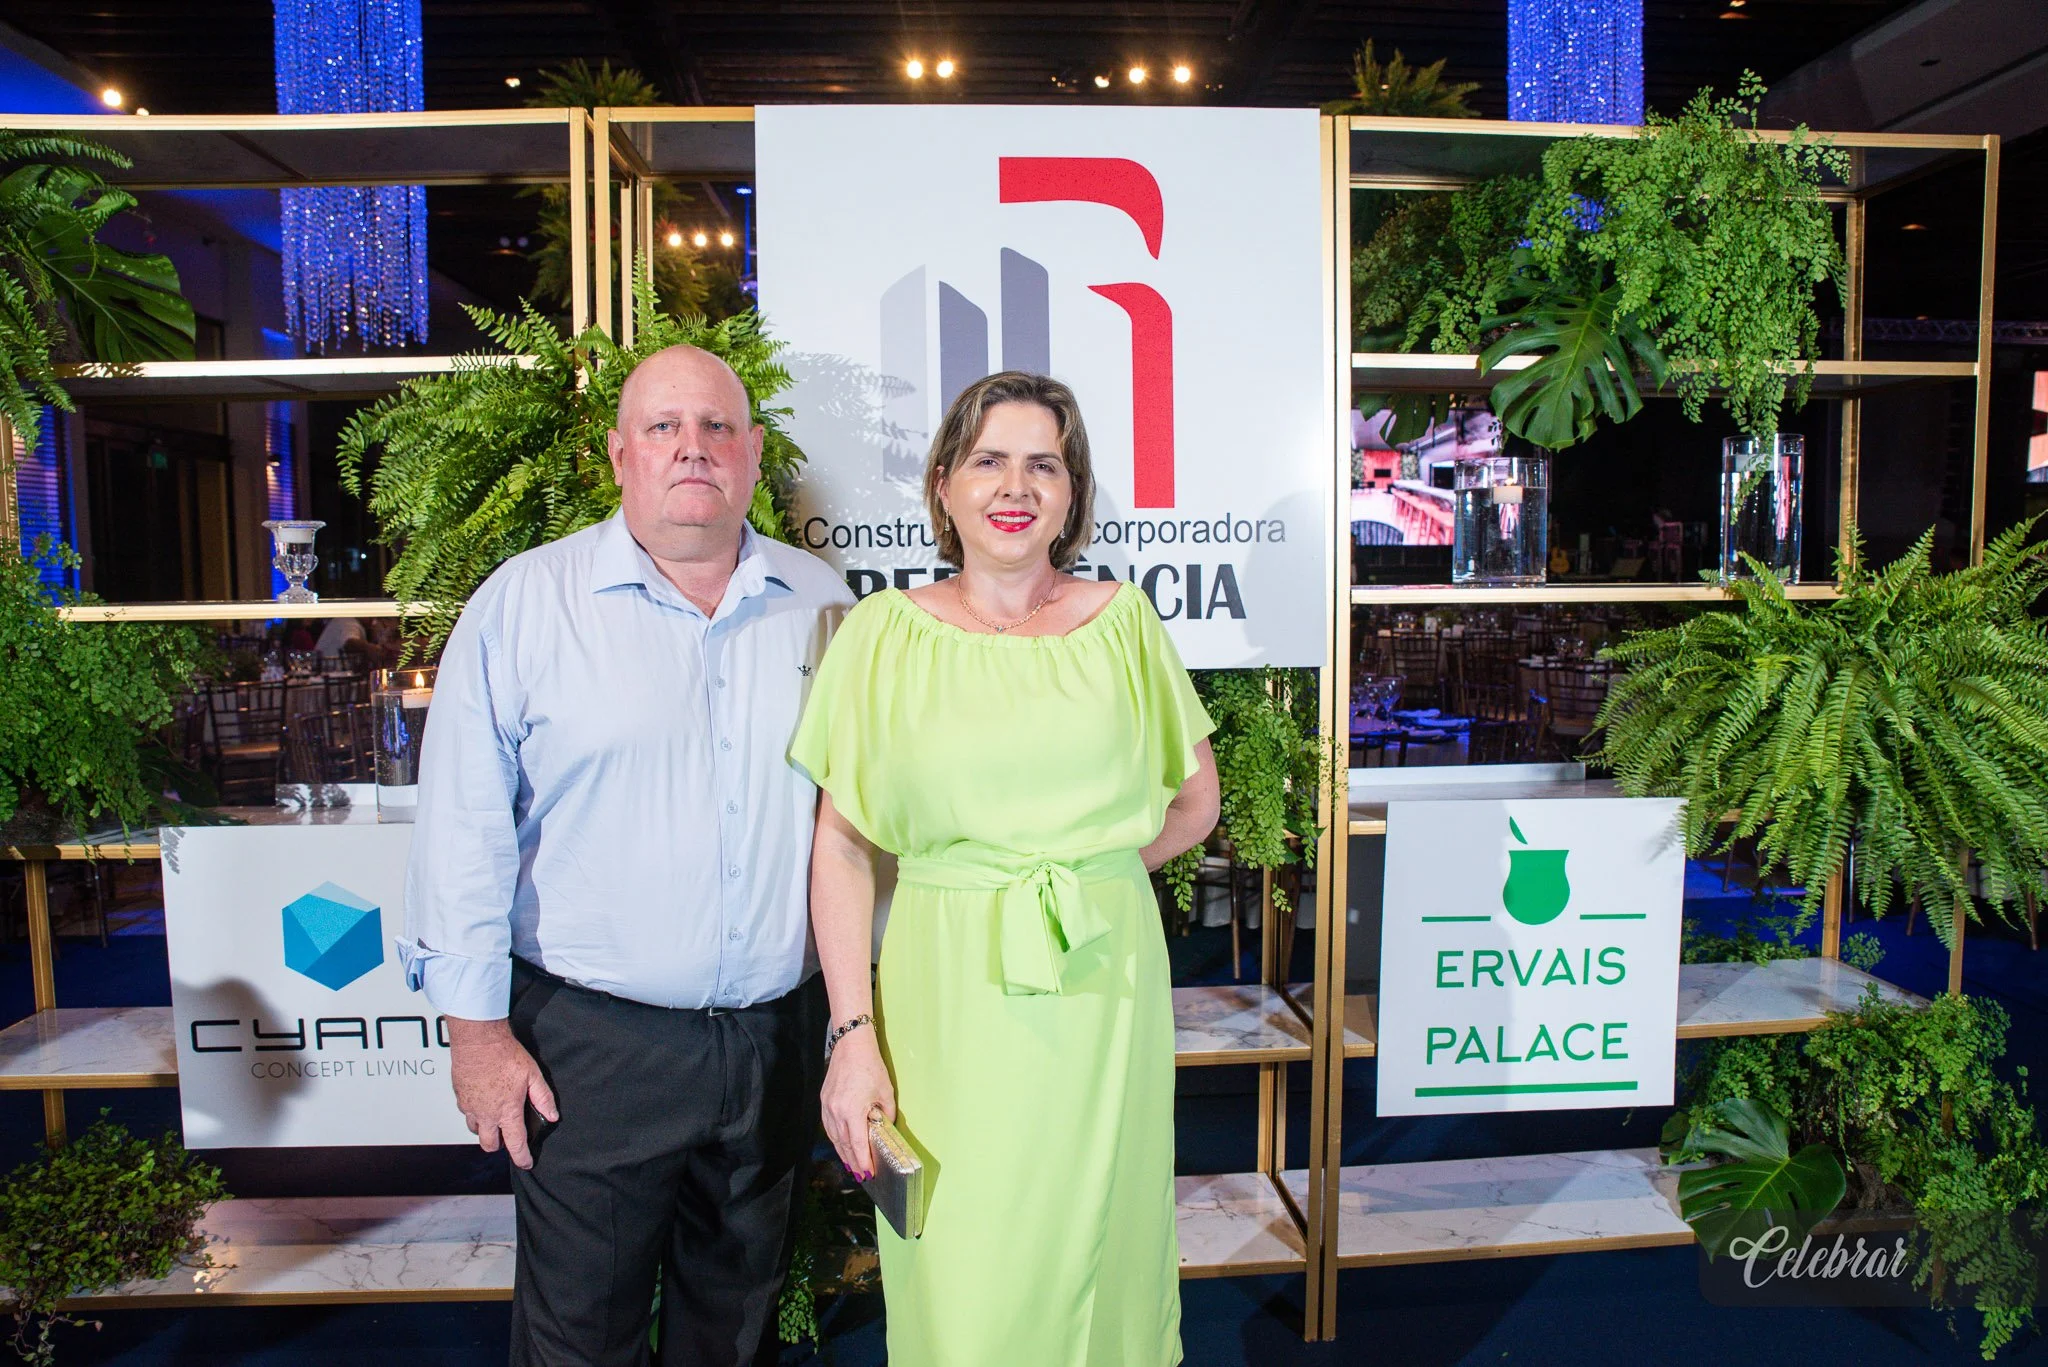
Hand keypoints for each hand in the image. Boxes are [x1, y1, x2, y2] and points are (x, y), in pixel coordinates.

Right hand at [446, 1016, 557, 1169]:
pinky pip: (466, 1113)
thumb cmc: (505, 1055)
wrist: (479, 1040)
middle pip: (489, 1144)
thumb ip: (543, 1098)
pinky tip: (483, 1102)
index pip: (515, 1144)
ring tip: (496, 1118)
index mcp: (506, 1112)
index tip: (526, 1163)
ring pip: (476, 1130)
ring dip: (486, 1129)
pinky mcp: (460, 1097)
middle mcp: (486, 1114)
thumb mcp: (533, 1075)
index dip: (522, 1158)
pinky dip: (475, 1114)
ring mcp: (470, 1107)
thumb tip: (552, 1115)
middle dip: (500, 1146)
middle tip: (509, 1137)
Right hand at [820, 1027, 893, 1179]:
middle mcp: (836, 1112)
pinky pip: (828, 1126)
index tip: (868, 1174)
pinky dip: (835, 1138)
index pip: (857, 1144)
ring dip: (843, 1152)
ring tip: (852, 1165)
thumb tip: (886, 1128)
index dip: (863, 1161)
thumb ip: (886, 1114)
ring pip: (833, 1137)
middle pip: (843, 1144)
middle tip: (862, 1176)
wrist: (851, 1046)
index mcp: (852, 1111)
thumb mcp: (886, 1092)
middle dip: (853, 1162)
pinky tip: (841, 1144)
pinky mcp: (823, 1101)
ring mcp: (827, 1107)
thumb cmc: (871, 1067)